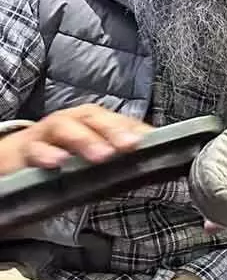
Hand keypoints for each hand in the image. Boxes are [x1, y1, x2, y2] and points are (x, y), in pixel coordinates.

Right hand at [0, 105, 149, 174]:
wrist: (19, 158)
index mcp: (92, 121)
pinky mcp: (26, 150)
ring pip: (64, 127)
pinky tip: (58, 162)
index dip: (134, 128)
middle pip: (92, 117)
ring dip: (84, 140)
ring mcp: (47, 134)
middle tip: (129, 145)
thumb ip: (119, 154)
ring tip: (102, 155)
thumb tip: (153, 161)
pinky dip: (47, 154)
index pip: (117, 119)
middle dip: (113, 130)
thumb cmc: (64, 154)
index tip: (150, 140)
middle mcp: (71, 121)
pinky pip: (35, 149)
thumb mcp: (93, 153)